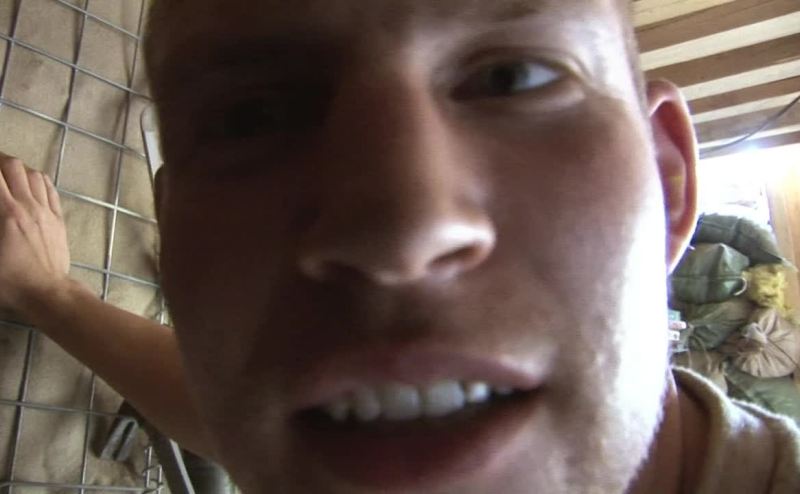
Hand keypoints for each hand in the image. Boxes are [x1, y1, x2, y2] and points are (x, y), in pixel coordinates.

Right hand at [0, 153, 69, 316]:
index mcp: (6, 213)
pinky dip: (37, 180)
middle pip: (14, 166)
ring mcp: (46, 211)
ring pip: (34, 175)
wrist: (47, 293)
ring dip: (17, 169)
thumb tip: (0, 213)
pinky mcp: (59, 220)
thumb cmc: (9, 280)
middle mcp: (28, 206)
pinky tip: (29, 183)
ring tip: (5, 173)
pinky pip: (50, 189)